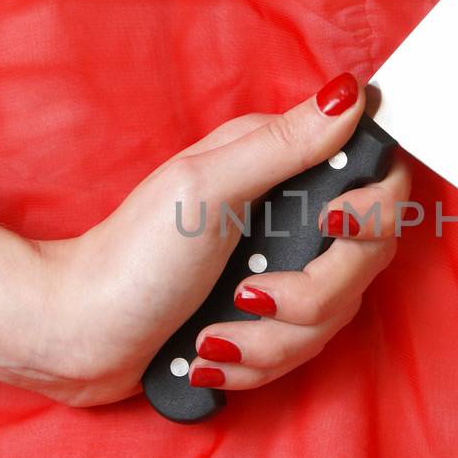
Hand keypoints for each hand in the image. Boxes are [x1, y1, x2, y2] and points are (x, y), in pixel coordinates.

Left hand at [34, 72, 410, 406]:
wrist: (78, 335)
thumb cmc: (130, 259)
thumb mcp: (205, 190)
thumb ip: (284, 144)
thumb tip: (349, 94)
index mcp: (280, 165)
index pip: (379, 180)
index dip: (372, 212)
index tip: (328, 227)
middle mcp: (292, 214)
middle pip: (366, 261)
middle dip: (310, 296)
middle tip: (245, 295)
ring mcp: (284, 270)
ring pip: (335, 316)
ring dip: (271, 341)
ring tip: (211, 336)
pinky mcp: (272, 322)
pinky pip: (303, 353)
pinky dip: (256, 363)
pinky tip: (210, 354)